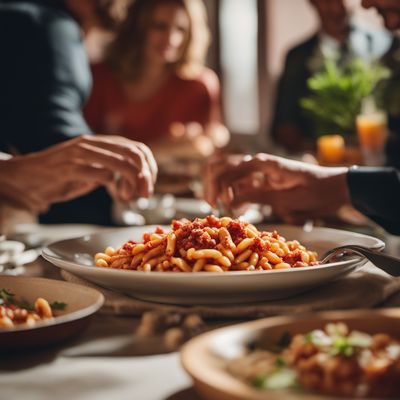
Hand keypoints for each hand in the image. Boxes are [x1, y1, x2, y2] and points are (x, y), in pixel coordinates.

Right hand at [0, 135, 156, 212]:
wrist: (24, 179)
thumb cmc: (60, 177)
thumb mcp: (90, 168)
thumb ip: (111, 168)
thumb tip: (136, 178)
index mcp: (100, 142)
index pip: (137, 148)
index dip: (150, 167)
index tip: (149, 185)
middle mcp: (92, 143)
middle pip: (135, 154)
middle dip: (146, 176)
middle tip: (145, 194)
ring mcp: (81, 154)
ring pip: (123, 163)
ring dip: (132, 183)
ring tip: (129, 197)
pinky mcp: (71, 168)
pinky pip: (104, 176)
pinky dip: (116, 188)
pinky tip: (115, 196)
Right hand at [204, 153, 349, 222]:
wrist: (334, 188)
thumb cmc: (316, 191)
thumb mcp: (287, 199)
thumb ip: (258, 196)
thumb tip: (229, 200)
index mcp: (263, 164)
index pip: (229, 170)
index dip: (218, 187)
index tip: (218, 205)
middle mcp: (257, 163)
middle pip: (222, 166)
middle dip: (212, 184)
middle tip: (211, 204)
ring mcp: (258, 170)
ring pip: (227, 173)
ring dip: (220, 188)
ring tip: (221, 206)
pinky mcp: (261, 179)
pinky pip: (239, 183)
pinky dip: (233, 193)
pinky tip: (237, 207)